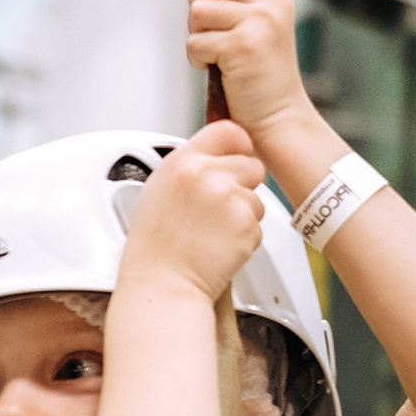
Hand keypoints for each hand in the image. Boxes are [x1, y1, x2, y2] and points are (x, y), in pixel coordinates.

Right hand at [122, 119, 264, 299]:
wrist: (162, 285)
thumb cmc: (156, 246)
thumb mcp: (159, 191)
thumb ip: (189, 168)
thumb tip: (216, 157)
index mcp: (182, 163)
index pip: (228, 131)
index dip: (238, 146)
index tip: (237, 156)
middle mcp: (207, 176)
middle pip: (251, 165)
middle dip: (243, 186)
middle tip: (219, 209)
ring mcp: (230, 200)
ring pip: (257, 199)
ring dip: (243, 215)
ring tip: (211, 233)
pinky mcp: (247, 226)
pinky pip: (258, 226)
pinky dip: (244, 238)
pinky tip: (218, 247)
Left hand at [184, 0, 316, 140]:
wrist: (277, 117)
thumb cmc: (256, 74)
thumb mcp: (241, 26)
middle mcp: (272, 1)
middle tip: (207, 26)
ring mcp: (261, 22)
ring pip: (199, 8)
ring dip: (196, 32)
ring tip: (215, 52)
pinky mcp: (244, 47)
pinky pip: (196, 40)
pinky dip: (197, 57)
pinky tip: (215, 68)